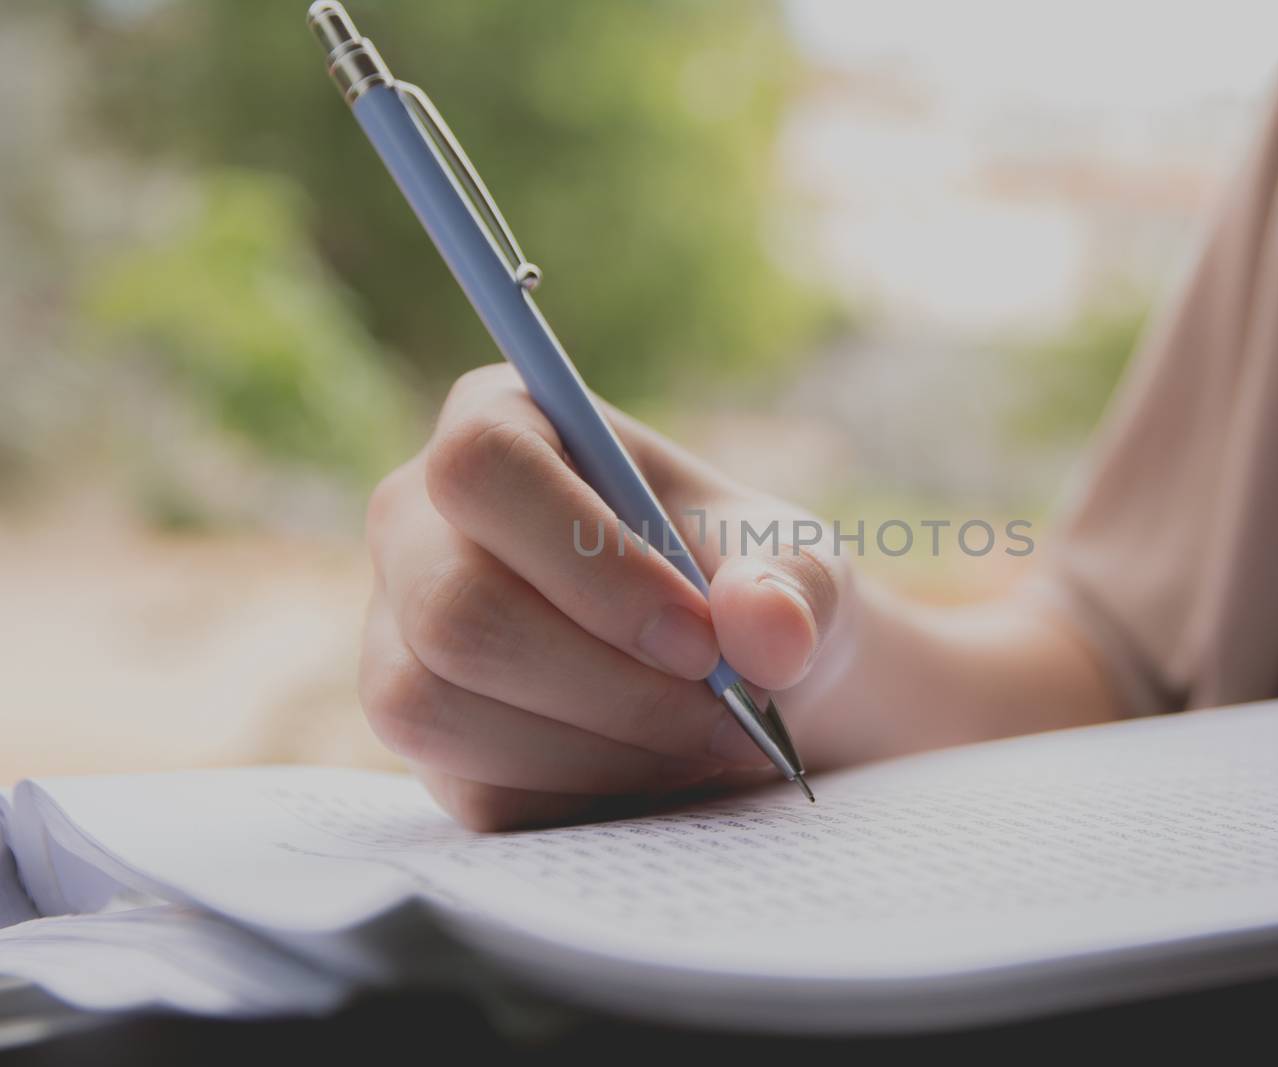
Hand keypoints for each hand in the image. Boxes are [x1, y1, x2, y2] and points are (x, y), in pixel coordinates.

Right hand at [360, 364, 856, 829]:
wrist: (734, 675)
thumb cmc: (746, 584)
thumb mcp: (797, 564)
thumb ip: (790, 584)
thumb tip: (765, 629)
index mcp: (500, 424)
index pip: (486, 468)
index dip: (590, 561)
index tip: (700, 639)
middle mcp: (417, 521)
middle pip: (456, 609)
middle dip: (609, 685)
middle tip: (727, 712)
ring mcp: (398, 631)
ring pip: (439, 708)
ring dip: (602, 748)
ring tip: (706, 740)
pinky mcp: (420, 733)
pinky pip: (474, 789)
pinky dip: (589, 798)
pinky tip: (660, 769)